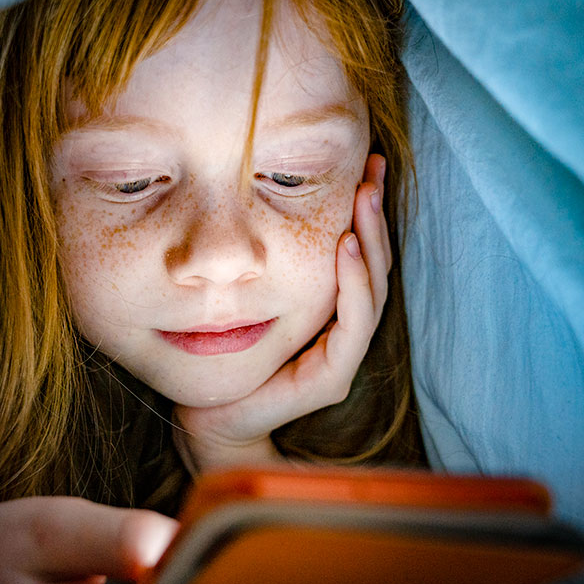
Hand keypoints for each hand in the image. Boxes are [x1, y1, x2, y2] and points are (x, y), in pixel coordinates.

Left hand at [174, 154, 391, 470]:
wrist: (207, 418)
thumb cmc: (224, 357)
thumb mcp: (248, 296)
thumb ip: (267, 261)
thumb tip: (261, 193)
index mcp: (330, 314)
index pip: (360, 257)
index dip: (367, 213)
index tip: (367, 165)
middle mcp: (342, 335)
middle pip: (375, 268)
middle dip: (376, 216)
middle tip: (375, 168)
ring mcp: (341, 359)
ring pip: (372, 292)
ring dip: (371, 241)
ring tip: (365, 198)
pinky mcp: (329, 380)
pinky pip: (352, 327)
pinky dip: (353, 285)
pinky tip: (347, 248)